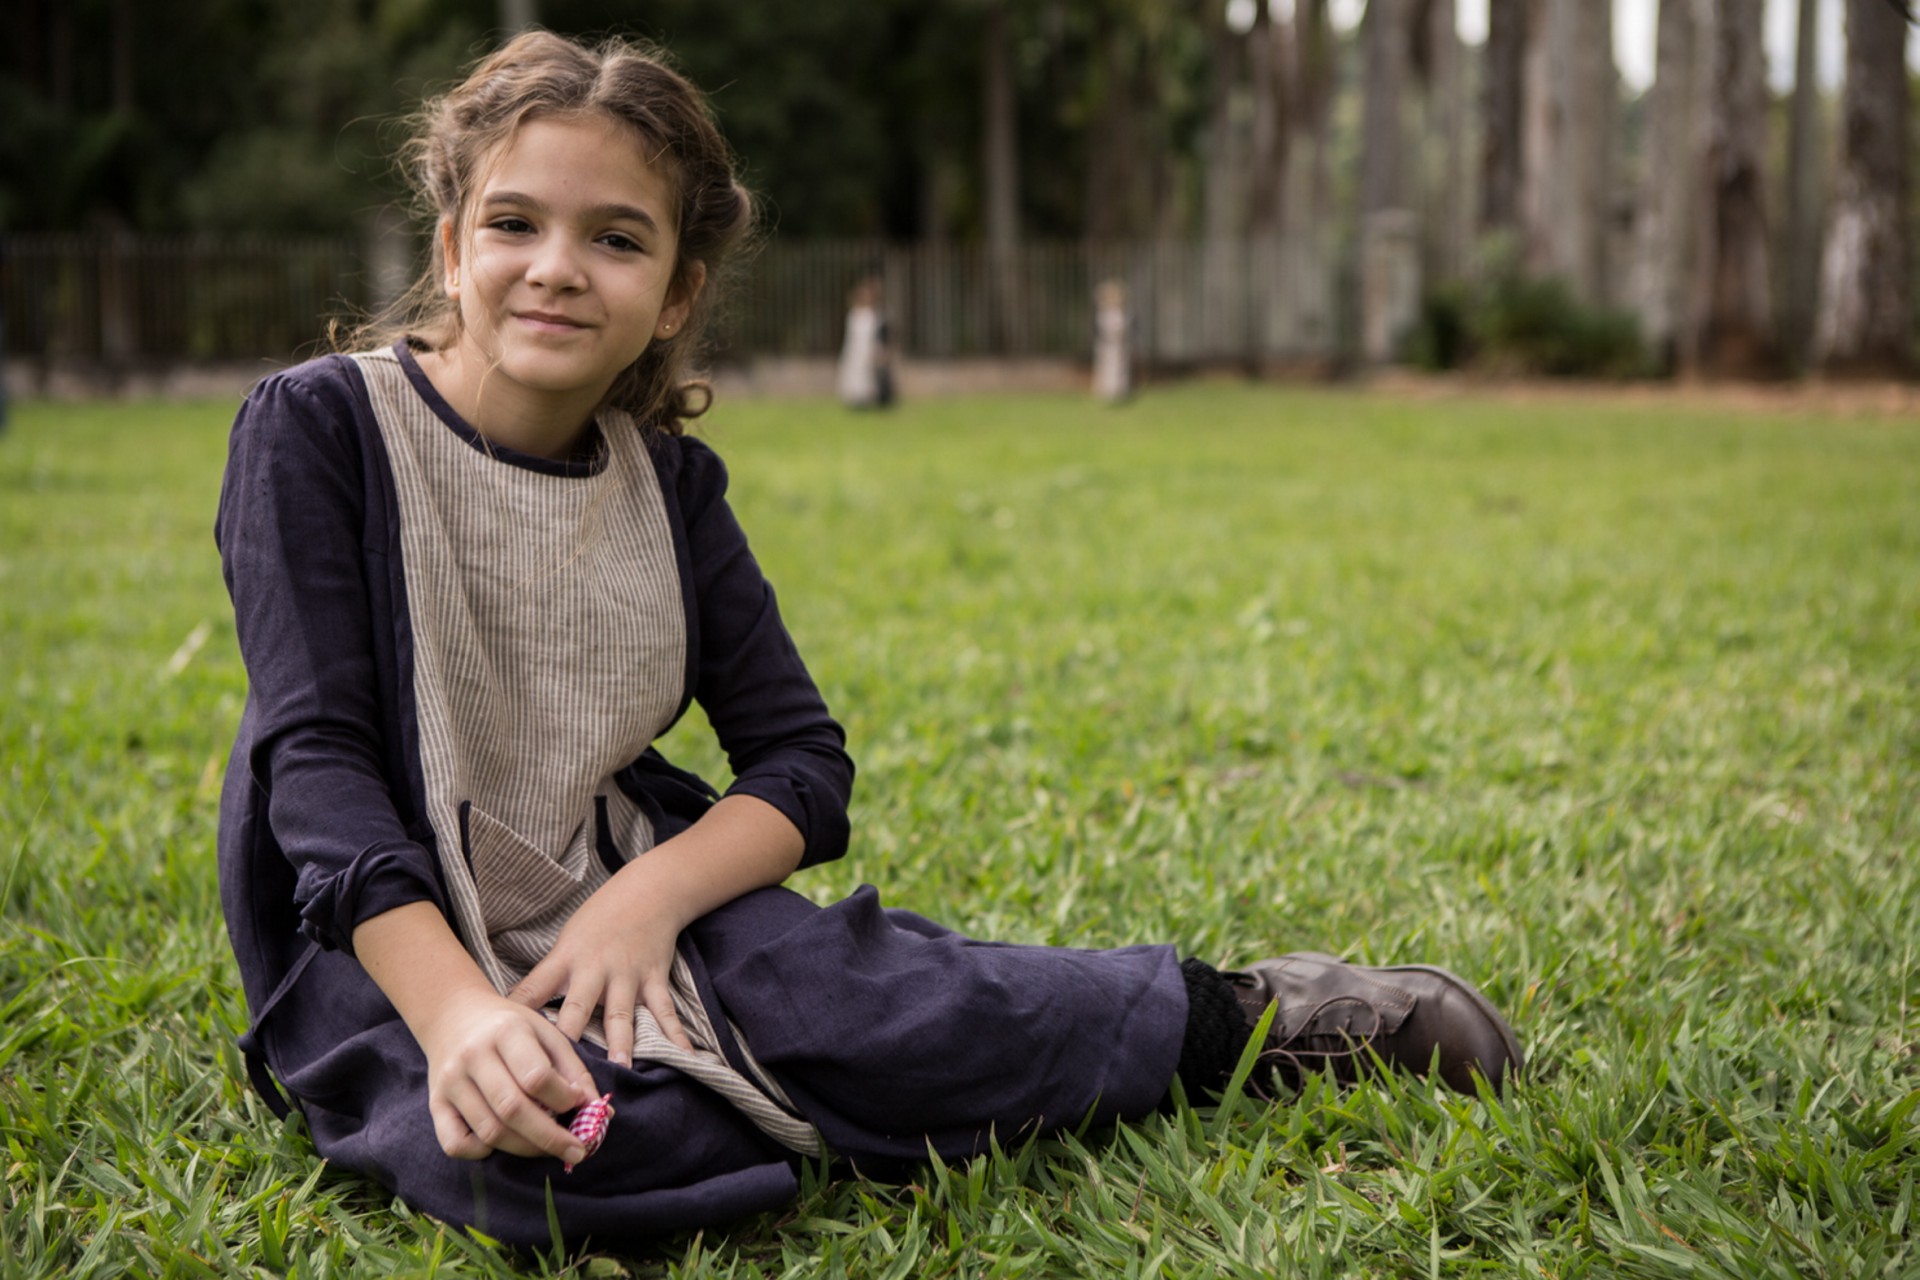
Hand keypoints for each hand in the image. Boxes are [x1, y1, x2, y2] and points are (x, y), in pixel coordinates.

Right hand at [415, 987, 598, 1162]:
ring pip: (489, 1131)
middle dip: (550, 1138)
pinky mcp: (435, 1104)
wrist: (454, 1015)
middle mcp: (473, 1056)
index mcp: (506, 1031)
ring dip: (525, 1148)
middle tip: (577, 1151)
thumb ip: (574, 1070)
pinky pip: (455, 1144)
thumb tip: (599, 1112)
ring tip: (546, 1147)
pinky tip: (502, 1142)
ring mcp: (450, 1082)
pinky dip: (482, 1152)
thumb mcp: (546, 1033)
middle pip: (513, 1109)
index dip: (563, 1098)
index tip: (580, 1106)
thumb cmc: (510, 1027)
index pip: (536, 1076)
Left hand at [508, 871, 693, 1065]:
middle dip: (569, 1037)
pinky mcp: (654, 979)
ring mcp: (627, 975)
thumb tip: (516, 1012)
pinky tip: (686, 1056)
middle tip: (561, 1070)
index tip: (505, 1039)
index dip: (518, 1011)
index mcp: (566, 959)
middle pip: (577, 1007)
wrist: (648, 892)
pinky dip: (676, 1034)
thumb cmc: (599, 920)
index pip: (533, 988)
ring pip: (621, 1014)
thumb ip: (548, 978)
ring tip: (620, 1070)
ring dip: (621, 1043)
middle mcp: (595, 969)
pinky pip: (665, 1011)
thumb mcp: (566, 942)